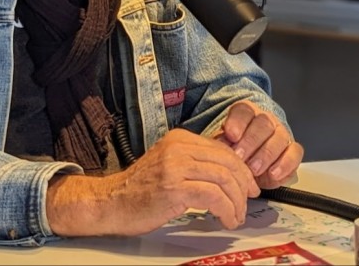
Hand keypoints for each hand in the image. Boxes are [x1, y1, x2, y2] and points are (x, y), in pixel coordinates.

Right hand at [46, 128, 259, 236]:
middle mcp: (178, 147)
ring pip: (225, 179)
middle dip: (245, 185)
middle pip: (228, 162)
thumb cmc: (139, 190)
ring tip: (235, 216)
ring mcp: (175, 166)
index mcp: (179, 139)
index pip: (223, 149)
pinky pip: (214, 196)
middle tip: (248, 201)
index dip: (242, 169)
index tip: (249, 186)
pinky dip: (227, 210)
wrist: (110, 202)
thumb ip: (194, 162)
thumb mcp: (169, 165)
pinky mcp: (174, 188)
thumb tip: (229, 170)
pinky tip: (226, 220)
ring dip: (237, 202)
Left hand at [217, 100, 302, 188]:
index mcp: (246, 113)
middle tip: (240, 157)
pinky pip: (294, 154)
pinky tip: (273, 174)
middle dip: (250, 142)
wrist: (247, 163)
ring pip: (279, 138)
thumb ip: (221, 144)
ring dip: (266, 155)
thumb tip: (220, 148)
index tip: (230, 135)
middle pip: (263, 124)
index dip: (237, 123)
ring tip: (253, 170)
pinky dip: (285, 164)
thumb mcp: (222, 146)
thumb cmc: (233, 151)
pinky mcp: (293, 151)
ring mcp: (281, 134)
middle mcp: (266, 120)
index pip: (244, 111)